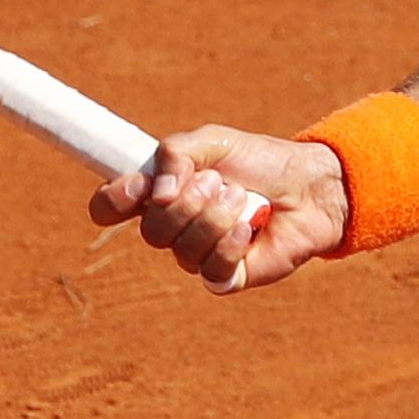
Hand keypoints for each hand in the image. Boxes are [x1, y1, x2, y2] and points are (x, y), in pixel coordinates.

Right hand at [88, 124, 343, 288]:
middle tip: (217, 182)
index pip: (110, 207)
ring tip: (242, 199)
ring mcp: (197, 254)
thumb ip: (174, 154)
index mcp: (159, 192)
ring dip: (214, 218)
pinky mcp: (225, 276)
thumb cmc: (259, 162)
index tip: (138, 188)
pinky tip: (249, 229)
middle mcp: (173, 227)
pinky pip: (211, 269)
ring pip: (180, 250)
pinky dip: (230, 244)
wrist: (308, 185)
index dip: (112, 201)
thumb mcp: (212, 142)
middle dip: (186, 203)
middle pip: (150, 231)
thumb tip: (157, 194)